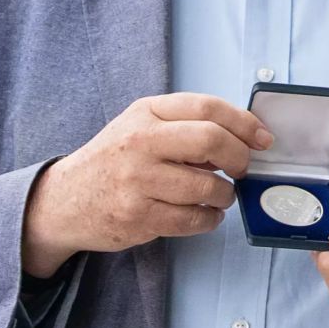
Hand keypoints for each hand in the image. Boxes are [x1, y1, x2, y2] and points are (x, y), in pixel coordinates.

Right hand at [22, 93, 272, 275]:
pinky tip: (205, 214)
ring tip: (220, 194)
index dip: (244, 122)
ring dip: (225, 194)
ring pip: (206, 186)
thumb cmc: (114, 159)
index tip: (263, 138)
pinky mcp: (137, 216)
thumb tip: (242, 134)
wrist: (65, 200)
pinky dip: (209, 219)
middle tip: (243, 169)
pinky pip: (192, 220)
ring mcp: (138, 181)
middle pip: (211, 141)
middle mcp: (141, 141)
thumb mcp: (141, 125)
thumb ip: (183, 123)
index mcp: (147, 112)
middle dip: (239, 158)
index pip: (206, 107)